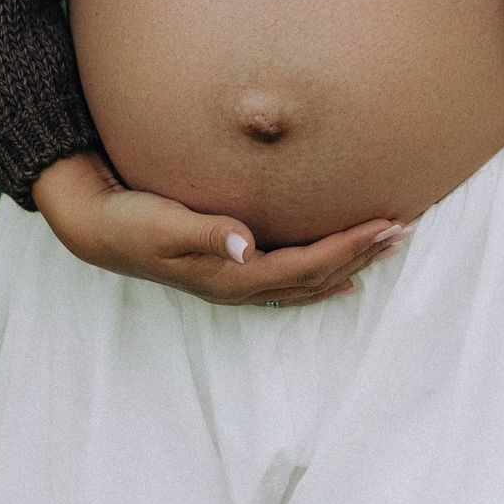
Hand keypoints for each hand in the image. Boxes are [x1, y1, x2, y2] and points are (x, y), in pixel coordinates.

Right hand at [31, 151, 412, 306]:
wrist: (96, 227)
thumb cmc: (130, 219)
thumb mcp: (163, 222)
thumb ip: (205, 232)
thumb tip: (245, 244)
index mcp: (232, 275)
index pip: (308, 264)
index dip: (351, 247)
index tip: (388, 224)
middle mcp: (240, 284)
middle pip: (318, 276)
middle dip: (363, 254)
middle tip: (407, 229)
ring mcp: (236, 281)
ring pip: (309, 280)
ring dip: (351, 263)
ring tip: (389, 246)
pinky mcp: (230, 268)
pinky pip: (291, 280)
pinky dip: (323, 276)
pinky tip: (343, 275)